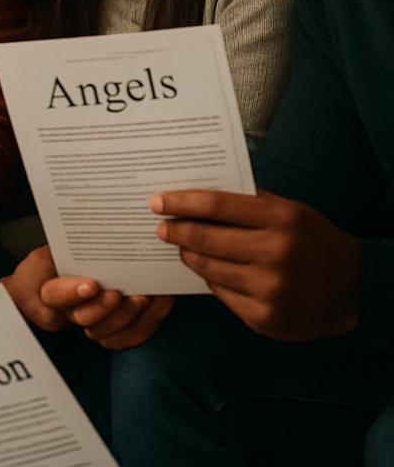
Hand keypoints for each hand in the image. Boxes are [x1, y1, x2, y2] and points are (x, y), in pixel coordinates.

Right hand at [2, 244, 172, 348]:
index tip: (91, 284)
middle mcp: (73, 309)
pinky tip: (159, 302)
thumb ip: (69, 243)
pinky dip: (148, 322)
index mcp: (53, 288)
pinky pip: (130, 337)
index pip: (55, 296)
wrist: (80, 271)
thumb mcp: (59, 245)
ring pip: (107, 334)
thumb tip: (83, 224)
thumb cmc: (70, 255)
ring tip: (144, 297)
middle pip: (82, 318)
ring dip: (128, 317)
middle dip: (103, 308)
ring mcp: (94, 322)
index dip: (72, 293)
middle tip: (118, 293)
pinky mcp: (116, 331)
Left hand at [151, 188, 362, 340]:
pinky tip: (207, 268)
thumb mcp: (288, 210)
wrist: (352, 288)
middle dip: (175, 230)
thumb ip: (247, 201)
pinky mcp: (264, 318)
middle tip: (161, 225)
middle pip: (205, 239)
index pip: (216, 206)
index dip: (181, 202)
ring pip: (207, 267)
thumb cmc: (312, 239)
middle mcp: (276, 255)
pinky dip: (209, 277)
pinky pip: (220, 292)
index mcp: (282, 220)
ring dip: (188, 254)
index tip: (158, 201)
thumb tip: (195, 192)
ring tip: (181, 245)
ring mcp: (270, 290)